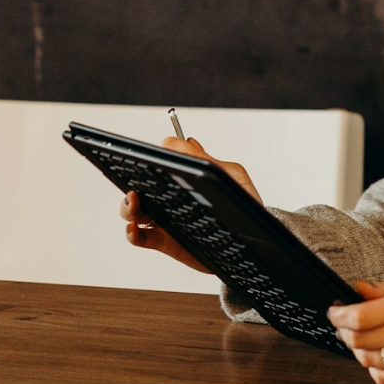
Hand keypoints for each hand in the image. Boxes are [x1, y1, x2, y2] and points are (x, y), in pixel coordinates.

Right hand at [119, 136, 262, 272]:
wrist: (255, 237)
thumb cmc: (244, 202)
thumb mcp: (232, 176)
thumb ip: (209, 161)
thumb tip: (185, 142)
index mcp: (186, 176)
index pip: (161, 163)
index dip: (152, 158)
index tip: (150, 158)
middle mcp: (171, 196)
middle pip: (141, 185)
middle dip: (131, 181)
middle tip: (137, 184)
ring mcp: (166, 218)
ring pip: (135, 210)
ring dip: (128, 206)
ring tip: (135, 202)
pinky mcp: (165, 241)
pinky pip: (141, 237)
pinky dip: (132, 233)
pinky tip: (134, 228)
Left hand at [326, 279, 383, 383]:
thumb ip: (380, 290)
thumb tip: (354, 290)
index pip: (362, 316)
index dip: (340, 317)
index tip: (333, 314)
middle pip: (361, 340)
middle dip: (344, 334)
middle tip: (343, 329)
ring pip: (369, 360)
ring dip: (358, 351)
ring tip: (364, 343)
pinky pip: (383, 378)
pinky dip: (374, 369)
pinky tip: (381, 358)